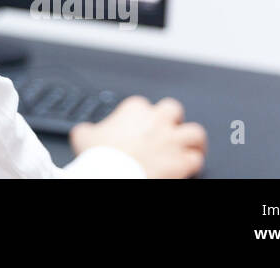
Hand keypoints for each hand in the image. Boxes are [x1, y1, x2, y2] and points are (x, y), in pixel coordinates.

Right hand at [70, 95, 205, 177]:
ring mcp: (172, 140)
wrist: (113, 176)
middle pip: (173, 110)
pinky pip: (196, 158)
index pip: (141, 105)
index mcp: (134, 109)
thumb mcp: (83, 136)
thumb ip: (87, 129)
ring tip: (188, 146)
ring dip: (192, 140)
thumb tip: (85, 131)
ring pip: (195, 132)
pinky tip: (187, 166)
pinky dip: (193, 162)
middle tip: (167, 130)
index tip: (135, 128)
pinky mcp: (183, 161)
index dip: (139, 117)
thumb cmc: (100, 157)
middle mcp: (157, 120)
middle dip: (172, 120)